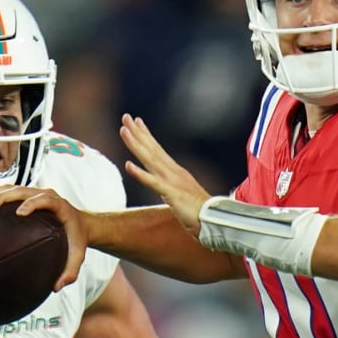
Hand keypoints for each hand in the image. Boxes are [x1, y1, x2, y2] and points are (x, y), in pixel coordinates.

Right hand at [0, 185, 87, 291]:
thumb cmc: (77, 239)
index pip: (45, 199)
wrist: (80, 223)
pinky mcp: (24, 196)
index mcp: (59, 206)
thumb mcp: (78, 256)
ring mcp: (33, 193)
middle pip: (21, 190)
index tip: (20, 212)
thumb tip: (57, 287)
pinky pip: (5, 192)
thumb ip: (70, 271)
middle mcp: (45, 195)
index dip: (32, 203)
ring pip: (9, 188)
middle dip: (2, 197)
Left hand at [118, 114, 211, 235]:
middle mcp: (173, 172)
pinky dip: (140, 174)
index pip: (157, 149)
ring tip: (123, 131)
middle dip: (138, 132)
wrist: (214, 220)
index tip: (135, 121)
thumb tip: (164, 186)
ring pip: (150, 159)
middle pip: (152, 149)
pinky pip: (153, 183)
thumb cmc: (199, 211)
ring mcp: (172, 181)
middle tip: (125, 116)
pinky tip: (128, 165)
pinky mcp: (171, 194)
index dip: (146, 135)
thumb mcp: (182, 194)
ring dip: (136, 145)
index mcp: (175, 172)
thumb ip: (172, 187)